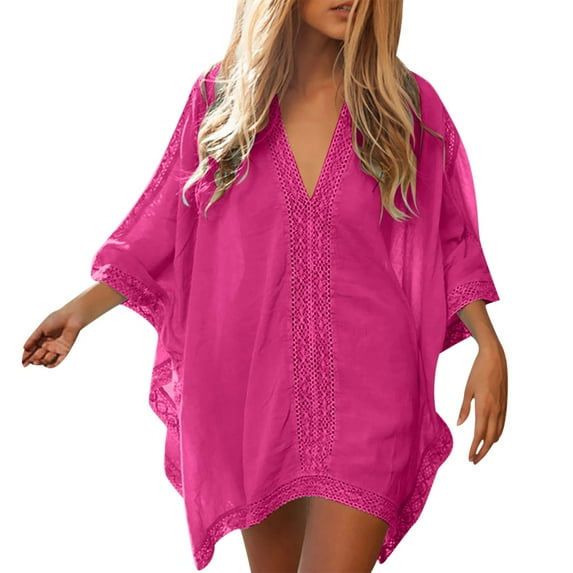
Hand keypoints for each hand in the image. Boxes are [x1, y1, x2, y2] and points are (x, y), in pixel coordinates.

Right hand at [22, 308, 82, 368]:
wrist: (71, 318)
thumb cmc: (56, 320)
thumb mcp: (41, 329)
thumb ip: (33, 339)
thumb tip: (25, 348)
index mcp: (40, 340)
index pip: (31, 350)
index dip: (26, 357)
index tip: (23, 364)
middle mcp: (47, 345)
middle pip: (37, 357)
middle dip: (34, 360)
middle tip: (33, 360)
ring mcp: (56, 349)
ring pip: (46, 360)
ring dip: (42, 361)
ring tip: (40, 359)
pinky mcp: (64, 351)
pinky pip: (58, 361)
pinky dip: (52, 364)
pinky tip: (47, 365)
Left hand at [456, 342, 507, 463]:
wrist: (495, 358)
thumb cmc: (478, 372)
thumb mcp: (468, 390)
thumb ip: (464, 408)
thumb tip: (459, 424)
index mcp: (484, 407)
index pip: (479, 435)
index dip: (474, 448)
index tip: (469, 458)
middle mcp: (496, 410)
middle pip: (490, 439)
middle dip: (483, 452)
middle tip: (474, 460)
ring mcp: (502, 408)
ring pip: (498, 433)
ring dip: (490, 444)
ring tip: (481, 451)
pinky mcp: (505, 404)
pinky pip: (502, 424)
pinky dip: (496, 434)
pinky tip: (491, 436)